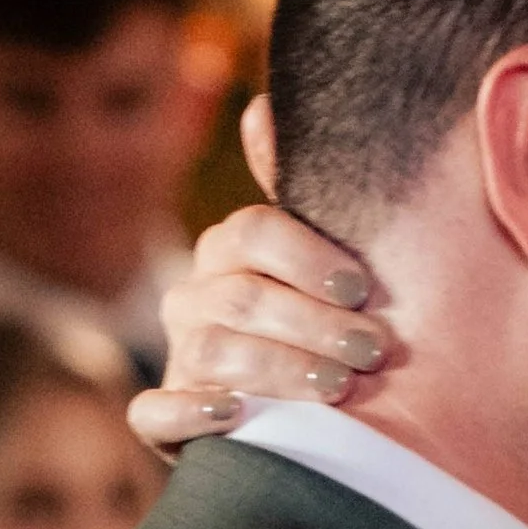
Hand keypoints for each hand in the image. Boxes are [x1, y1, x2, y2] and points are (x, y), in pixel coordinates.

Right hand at [129, 99, 389, 455]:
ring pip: (212, 353)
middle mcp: (195, 298)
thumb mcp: (333, 259)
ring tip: (339, 387)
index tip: (362, 287)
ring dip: (279, 368)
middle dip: (313, 323)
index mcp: (232, 252)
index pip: (253, 233)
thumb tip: (260, 108)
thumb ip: (300, 188)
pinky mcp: (165, 420)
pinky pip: (154, 413)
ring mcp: (179, 358)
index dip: (307, 256)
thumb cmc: (335, 324)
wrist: (325, 416)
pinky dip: (192, 413)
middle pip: (242, 297)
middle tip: (373, 350)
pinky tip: (238, 414)